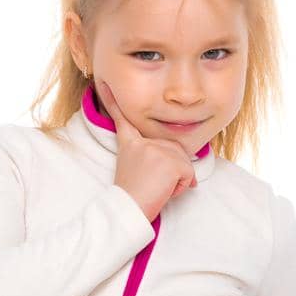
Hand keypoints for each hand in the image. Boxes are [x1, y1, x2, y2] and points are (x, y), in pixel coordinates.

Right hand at [97, 78, 198, 221]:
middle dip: (174, 169)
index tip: (104, 84)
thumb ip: (155, 159)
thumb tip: (191, 175)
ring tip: (158, 188)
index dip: (112, 101)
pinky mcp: (170, 161)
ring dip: (178, 180)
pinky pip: (189, 173)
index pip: (122, 119)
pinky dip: (182, 187)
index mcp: (129, 144)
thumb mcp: (138, 172)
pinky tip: (165, 191)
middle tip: (154, 185)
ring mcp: (156, 149)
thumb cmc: (133, 198)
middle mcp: (142, 142)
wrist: (129, 211)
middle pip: (173, 149)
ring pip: (183, 162)